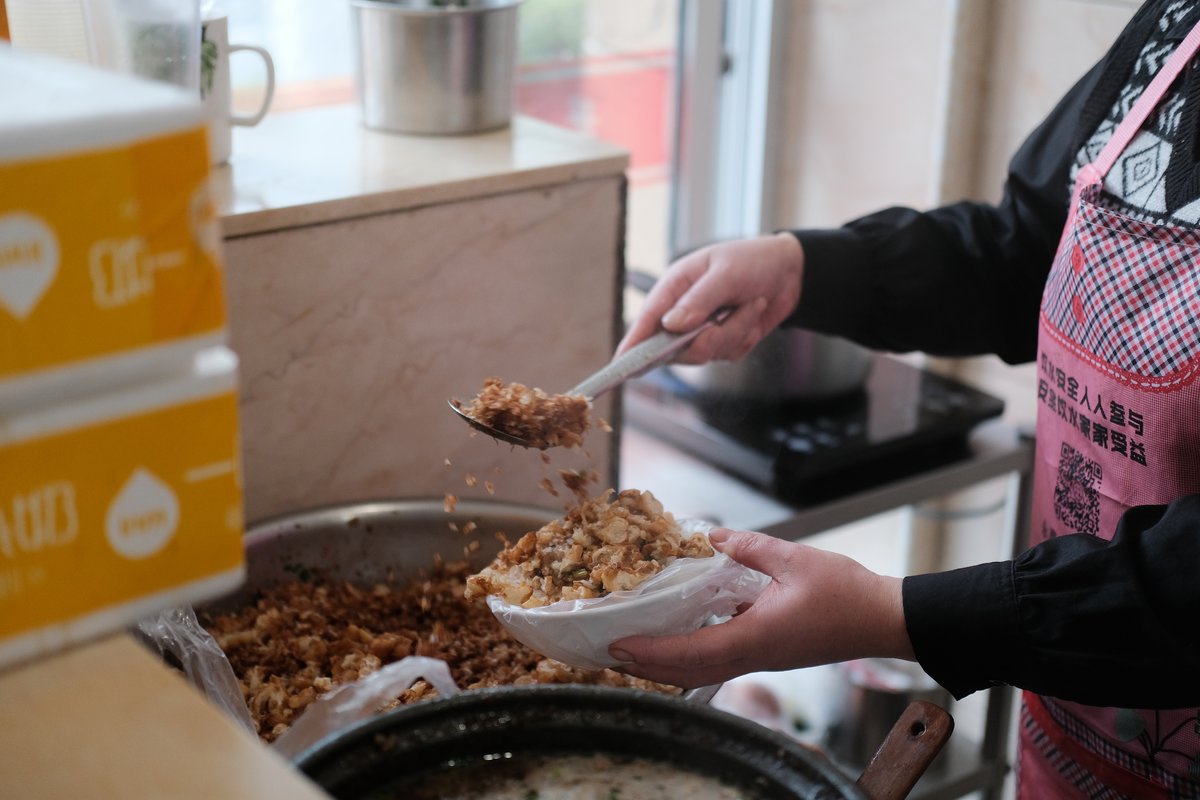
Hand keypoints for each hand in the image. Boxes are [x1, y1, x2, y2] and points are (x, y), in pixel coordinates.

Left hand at [608, 529, 913, 688]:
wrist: (883, 620)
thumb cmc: (846, 594)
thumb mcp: (794, 559)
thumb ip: (749, 547)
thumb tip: (712, 536)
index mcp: (755, 637)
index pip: (690, 651)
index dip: (651, 651)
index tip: (619, 646)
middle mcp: (754, 655)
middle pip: (688, 671)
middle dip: (648, 666)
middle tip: (611, 654)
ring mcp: (762, 658)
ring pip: (703, 670)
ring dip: (667, 664)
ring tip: (637, 650)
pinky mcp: (770, 653)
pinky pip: (721, 660)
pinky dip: (692, 655)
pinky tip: (681, 636)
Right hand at [618, 233, 804, 363]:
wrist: (791, 271)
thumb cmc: (753, 260)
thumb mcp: (726, 273)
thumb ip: (698, 300)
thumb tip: (670, 326)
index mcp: (674, 287)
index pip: (647, 319)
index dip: (633, 343)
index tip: (621, 364)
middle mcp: (683, 312)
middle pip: (675, 347)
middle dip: (705, 338)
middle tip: (726, 317)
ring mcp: (702, 330)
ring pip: (705, 353)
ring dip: (733, 332)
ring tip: (751, 304)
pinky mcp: (723, 343)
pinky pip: (728, 354)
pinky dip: (745, 336)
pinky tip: (754, 313)